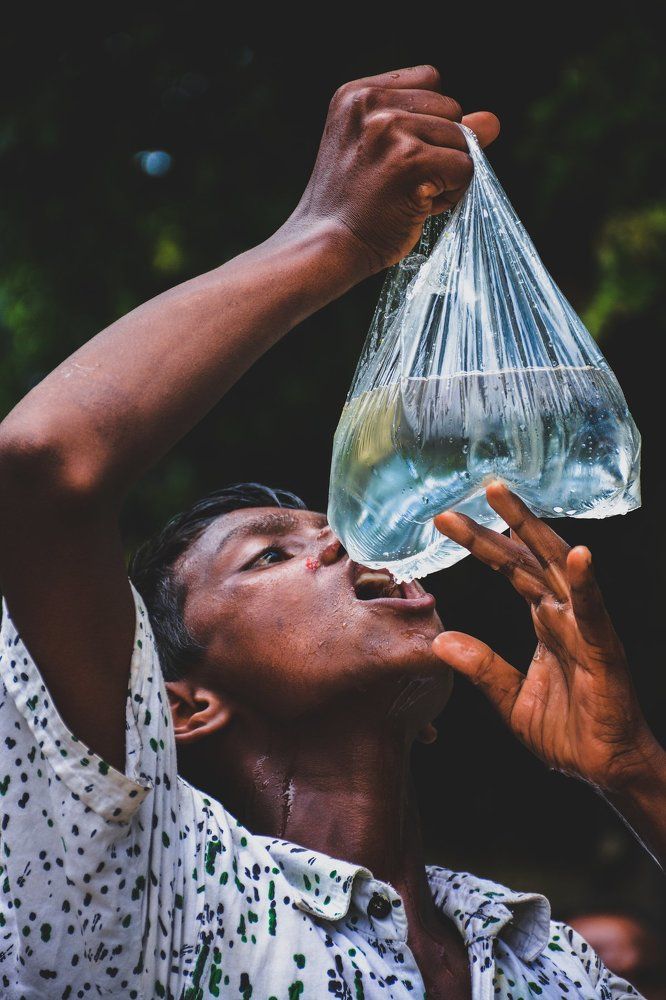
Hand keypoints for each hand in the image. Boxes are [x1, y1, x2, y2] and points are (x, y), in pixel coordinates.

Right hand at [291, 65, 498, 274]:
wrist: (324, 247)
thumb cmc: (353, 209)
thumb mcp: (384, 154)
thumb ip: (434, 128)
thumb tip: (493, 121)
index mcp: (356, 94)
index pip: (429, 79)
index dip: (430, 120)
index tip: (400, 155)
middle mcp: (371, 104)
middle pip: (451, 108)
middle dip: (441, 148)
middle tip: (402, 184)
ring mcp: (390, 131)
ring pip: (462, 140)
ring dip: (448, 175)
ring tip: (409, 197)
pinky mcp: (410, 161)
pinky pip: (465, 169)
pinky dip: (453, 194)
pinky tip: (420, 208)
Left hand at [432, 482, 662, 794]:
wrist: (603, 770)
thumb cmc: (566, 733)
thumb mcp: (510, 698)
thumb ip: (482, 667)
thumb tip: (441, 641)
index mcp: (545, 620)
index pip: (510, 569)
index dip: (483, 542)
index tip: (448, 519)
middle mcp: (565, 614)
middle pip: (531, 556)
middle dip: (504, 522)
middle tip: (478, 486)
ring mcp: (586, 628)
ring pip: (559, 569)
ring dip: (534, 531)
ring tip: (507, 499)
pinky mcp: (605, 652)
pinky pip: (595, 614)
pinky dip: (588, 584)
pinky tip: (577, 556)